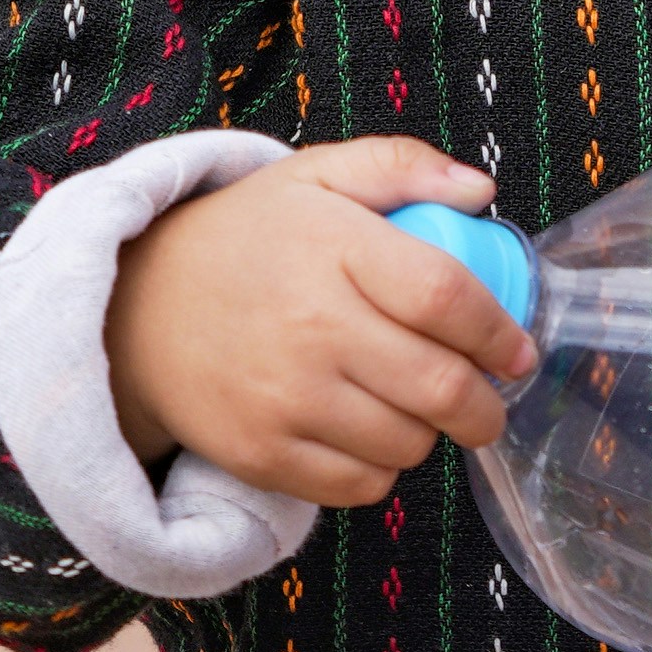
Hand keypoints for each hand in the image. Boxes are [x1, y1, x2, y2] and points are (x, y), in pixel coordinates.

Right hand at [100, 138, 537, 507]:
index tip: (517, 351)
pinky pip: (359, 486)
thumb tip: (479, 192)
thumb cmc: (242, 241)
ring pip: (407, 444)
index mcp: (332, 248)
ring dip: (431, 436)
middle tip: (491, 403)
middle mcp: (310, 327)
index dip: (499, 332)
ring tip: (416, 411)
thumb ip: (399, 166)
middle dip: (487, 408)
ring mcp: (284, 398)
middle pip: (440, 386)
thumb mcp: (312, 176)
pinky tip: (369, 437)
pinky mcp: (262, 454)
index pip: (445, 298)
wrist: (134, 310)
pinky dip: (381, 471)